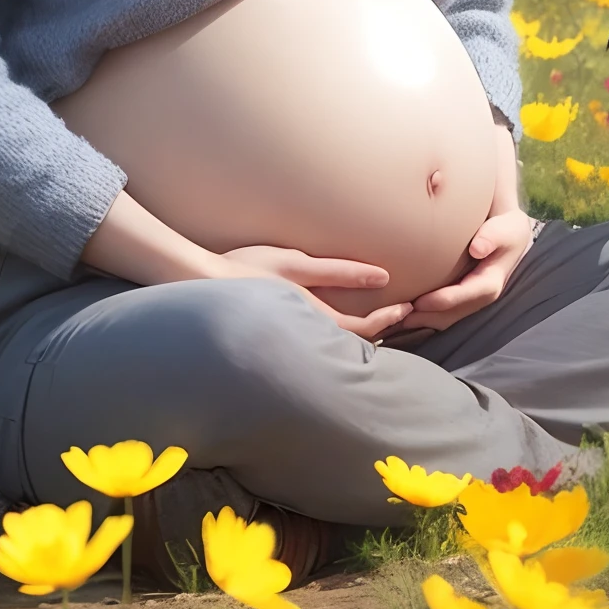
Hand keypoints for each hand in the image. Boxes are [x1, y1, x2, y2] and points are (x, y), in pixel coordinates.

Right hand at [212, 244, 413, 341]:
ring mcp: (293, 339)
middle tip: (404, 314)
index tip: (408, 306)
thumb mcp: (296, 265)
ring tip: (381, 320)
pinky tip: (339, 323)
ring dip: (361, 334)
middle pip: (352, 343)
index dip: (389, 319)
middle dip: (381, 331)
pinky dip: (338, 333)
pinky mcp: (280, 334)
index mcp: (315, 320)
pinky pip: (317, 338)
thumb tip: (382, 276)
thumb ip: (338, 272)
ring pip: (335, 343)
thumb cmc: (248, 270)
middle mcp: (306, 337)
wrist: (200, 286)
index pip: (364, 330)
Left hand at [401, 207, 534, 331]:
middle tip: (398, 315)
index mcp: (493, 281)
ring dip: (422, 321)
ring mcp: (469, 300)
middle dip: (427, 318)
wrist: (506, 233)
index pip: (470, 296)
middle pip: (453, 314)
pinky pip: (441, 312)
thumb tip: (478, 249)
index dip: (446, 301)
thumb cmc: (505, 227)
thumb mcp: (508, 227)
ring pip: (445, 318)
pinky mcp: (460, 298)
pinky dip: (423, 315)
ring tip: (395, 318)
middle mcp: (480, 297)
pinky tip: (402, 311)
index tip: (420, 302)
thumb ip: (495, 235)